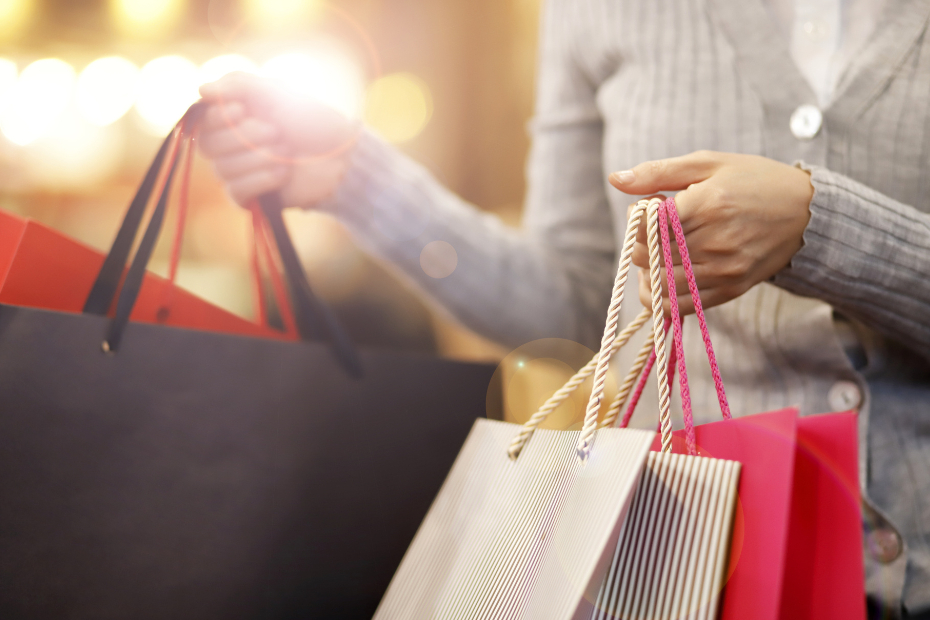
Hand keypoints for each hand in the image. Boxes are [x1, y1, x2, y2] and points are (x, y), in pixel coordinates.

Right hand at [198, 72, 358, 208]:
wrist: (342, 153)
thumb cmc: (311, 119)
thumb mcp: (276, 92)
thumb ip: (238, 85)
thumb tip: (201, 90)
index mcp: (233, 119)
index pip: (202, 123)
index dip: (217, 117)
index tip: (243, 108)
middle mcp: (231, 146)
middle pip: (208, 147)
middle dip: (243, 137)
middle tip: (276, 131)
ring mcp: (241, 173)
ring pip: (223, 170)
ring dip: (258, 157)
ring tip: (287, 151)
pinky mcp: (253, 197)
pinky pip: (236, 192)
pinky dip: (260, 180)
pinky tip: (284, 172)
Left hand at [609, 150, 813, 313]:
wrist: (806, 212)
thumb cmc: (752, 180)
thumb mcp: (708, 163)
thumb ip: (658, 172)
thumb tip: (616, 179)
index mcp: (708, 204)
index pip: (648, 225)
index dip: (639, 217)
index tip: (651, 207)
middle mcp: (716, 241)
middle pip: (648, 255)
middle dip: (642, 242)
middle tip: (657, 229)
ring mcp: (724, 270)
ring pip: (660, 284)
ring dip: (647, 271)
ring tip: (659, 253)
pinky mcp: (731, 290)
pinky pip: (681, 306)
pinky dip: (662, 296)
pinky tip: (664, 276)